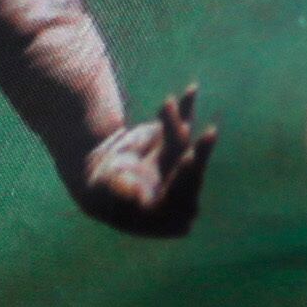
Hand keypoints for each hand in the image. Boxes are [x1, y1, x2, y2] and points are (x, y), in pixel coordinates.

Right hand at [75, 86, 214, 236]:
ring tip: (167, 105)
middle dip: (195, 149)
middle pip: (191, 169)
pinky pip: (184, 123)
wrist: (100, 173)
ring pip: (185, 142)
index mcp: (172, 215)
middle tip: (206, 134)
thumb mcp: (108, 194)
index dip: (186, 177)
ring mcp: (182, 164)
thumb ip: (122, 193)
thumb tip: (136, 195)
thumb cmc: (104, 191)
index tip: (188, 158)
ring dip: (175, 123)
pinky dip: (186, 107)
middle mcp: (183, 190)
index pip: (183, 196)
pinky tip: (192, 90)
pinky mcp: (177, 141)